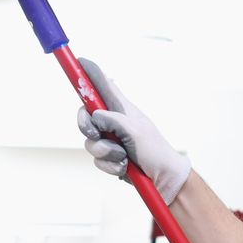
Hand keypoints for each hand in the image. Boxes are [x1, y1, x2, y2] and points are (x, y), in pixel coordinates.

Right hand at [75, 60, 192, 203]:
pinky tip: (124, 167)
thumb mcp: (136, 131)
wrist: (163, 179)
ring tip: (123, 157)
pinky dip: (110, 165)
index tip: (79, 63)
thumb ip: (113, 120)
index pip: (104, 85)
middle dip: (86, 126)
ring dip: (106, 152)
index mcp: (123, 109)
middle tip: (94, 133)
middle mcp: (115, 121)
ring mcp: (111, 139)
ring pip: (90, 142)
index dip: (91, 73)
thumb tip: (95, 116)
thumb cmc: (155, 151)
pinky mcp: (110, 157)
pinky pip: (97, 160)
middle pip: (86, 115)